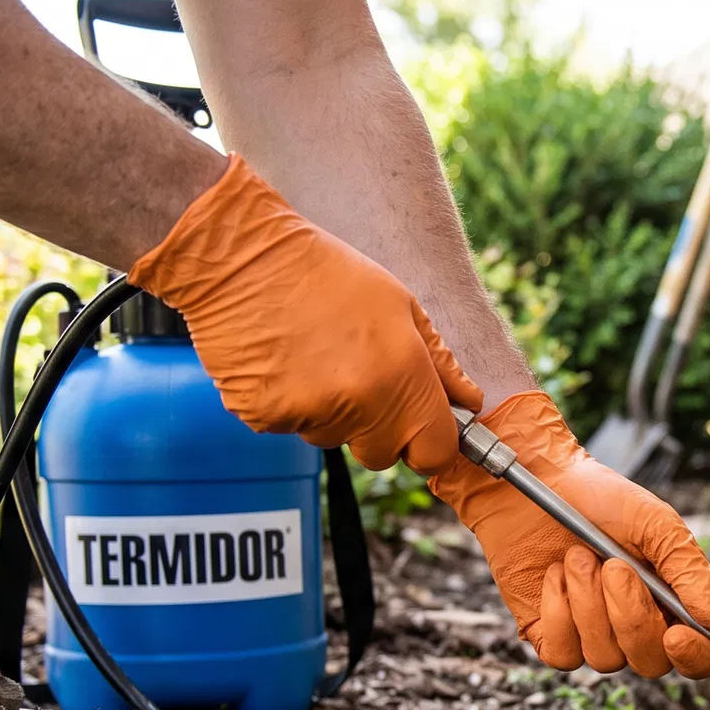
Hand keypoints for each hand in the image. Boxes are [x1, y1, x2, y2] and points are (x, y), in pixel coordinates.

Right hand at [128, 154, 479, 472]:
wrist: (239, 254)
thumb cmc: (324, 272)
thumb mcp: (399, 304)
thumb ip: (439, 362)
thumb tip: (470, 402)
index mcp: (401, 376)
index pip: (435, 451)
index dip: (431, 442)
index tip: (423, 427)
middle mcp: (358, 404)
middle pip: (383, 454)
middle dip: (379, 429)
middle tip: (358, 376)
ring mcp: (307, 414)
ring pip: (333, 438)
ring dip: (330, 412)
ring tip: (312, 354)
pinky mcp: (261, 416)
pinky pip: (288, 428)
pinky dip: (287, 403)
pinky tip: (280, 359)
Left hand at [429, 392, 709, 677]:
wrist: (538, 483)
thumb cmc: (602, 500)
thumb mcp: (656, 525)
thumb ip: (691, 574)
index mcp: (674, 603)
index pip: (701, 656)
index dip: (695, 657)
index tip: (677, 635)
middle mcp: (637, 626)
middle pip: (651, 662)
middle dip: (631, 615)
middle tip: (613, 565)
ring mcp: (594, 635)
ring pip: (605, 658)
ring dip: (589, 603)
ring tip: (577, 556)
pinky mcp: (552, 636)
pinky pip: (563, 654)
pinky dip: (558, 610)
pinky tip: (555, 574)